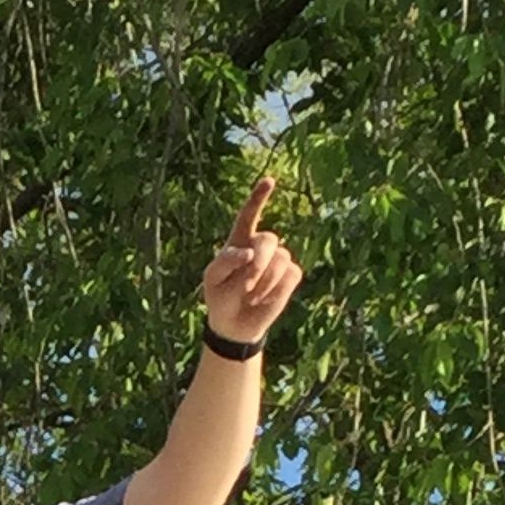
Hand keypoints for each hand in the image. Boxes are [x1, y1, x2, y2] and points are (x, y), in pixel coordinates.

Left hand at [200, 176, 302, 347]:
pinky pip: (290, 275)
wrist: (234, 325)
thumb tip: (249, 251)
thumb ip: (226, 261)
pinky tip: (263, 299)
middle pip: (269, 239)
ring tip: (250, 295)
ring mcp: (279, 260)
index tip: (269, 180)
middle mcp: (261, 246)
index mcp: (239, 242)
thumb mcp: (212, 280)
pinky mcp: (291, 275)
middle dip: (259, 261)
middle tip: (246, 283)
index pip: (249, 215)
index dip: (259, 198)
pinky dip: (275, 290)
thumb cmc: (220, 298)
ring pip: (281, 258)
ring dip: (263, 281)